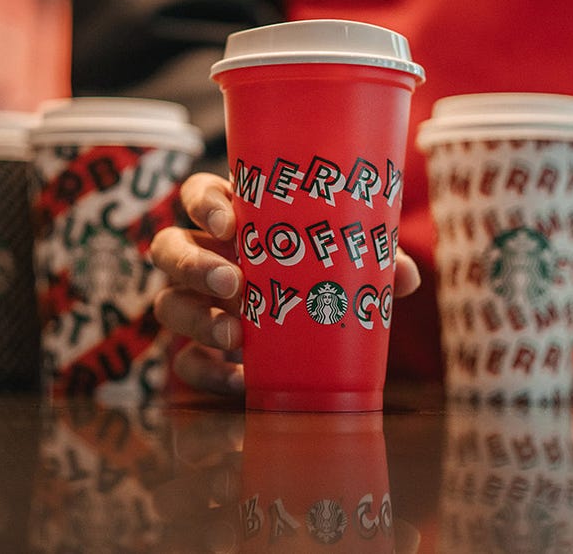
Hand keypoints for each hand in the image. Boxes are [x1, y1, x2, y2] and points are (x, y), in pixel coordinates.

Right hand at [150, 172, 422, 394]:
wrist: (308, 342)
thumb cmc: (319, 276)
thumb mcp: (344, 262)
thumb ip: (370, 262)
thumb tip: (405, 277)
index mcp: (232, 220)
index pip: (198, 195)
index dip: (205, 205)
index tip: (230, 223)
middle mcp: (201, 256)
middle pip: (168, 248)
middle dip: (194, 265)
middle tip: (234, 283)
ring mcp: (192, 304)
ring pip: (167, 304)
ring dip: (198, 319)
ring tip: (237, 335)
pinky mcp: (194, 351)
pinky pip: (184, 362)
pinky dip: (208, 371)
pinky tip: (240, 378)